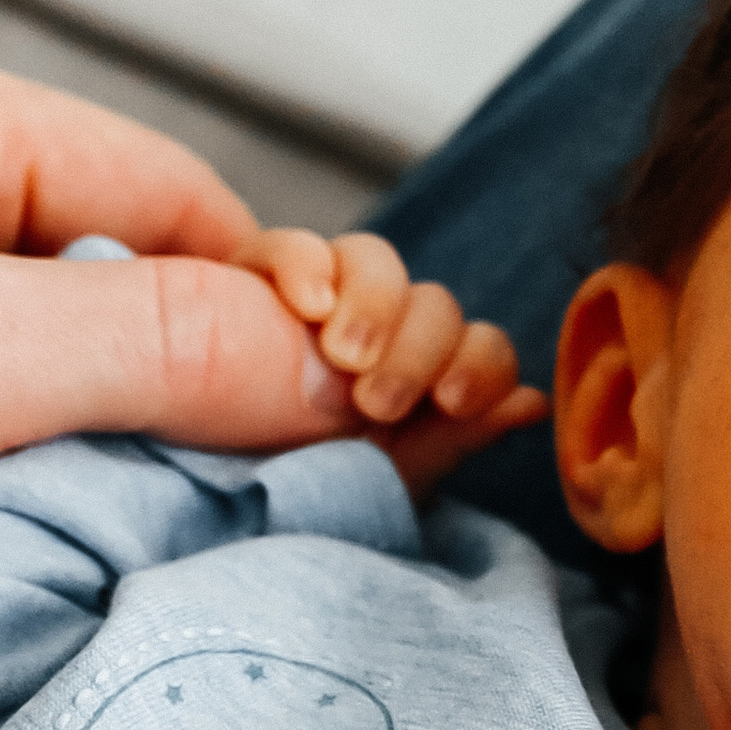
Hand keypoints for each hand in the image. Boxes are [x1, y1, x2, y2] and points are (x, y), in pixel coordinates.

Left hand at [0, 9, 481, 729]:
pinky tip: (40, 545)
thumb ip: (163, 348)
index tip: (369, 422)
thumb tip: (345, 366)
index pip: (166, 190)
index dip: (279, 309)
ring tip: (156, 531)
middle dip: (203, 385)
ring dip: (110, 448)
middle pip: (112, 272)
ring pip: (39, 359)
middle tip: (295, 494)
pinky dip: (19, 485)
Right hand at [240, 225, 547, 498]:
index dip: (481, 364)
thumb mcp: (380, 478)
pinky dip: (305, 265)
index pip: (479, 348)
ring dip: (374, 303)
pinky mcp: (254, 278)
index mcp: (415, 386)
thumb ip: (455, 438)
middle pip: (436, 302)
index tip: (453, 400)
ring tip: (340, 354)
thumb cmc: (292, 486)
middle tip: (378, 401)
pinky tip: (305, 307)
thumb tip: (533, 401)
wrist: (197, 479)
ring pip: (377, 257)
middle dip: (420, 348)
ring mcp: (317, 302)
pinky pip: (290, 242)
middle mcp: (376, 337)